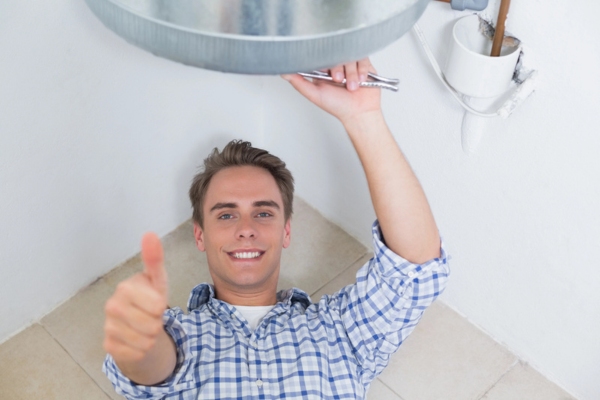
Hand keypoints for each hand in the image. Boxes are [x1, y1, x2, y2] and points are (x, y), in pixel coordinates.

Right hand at [103, 233, 168, 363]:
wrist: (138, 327)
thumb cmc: (149, 300)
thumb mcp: (157, 280)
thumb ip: (154, 259)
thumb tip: (149, 234)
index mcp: (125, 288)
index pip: (158, 305)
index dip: (162, 307)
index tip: (156, 302)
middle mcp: (111, 306)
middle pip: (152, 325)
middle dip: (158, 323)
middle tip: (151, 317)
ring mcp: (108, 327)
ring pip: (146, 341)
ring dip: (152, 338)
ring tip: (146, 328)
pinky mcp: (108, 346)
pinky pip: (137, 353)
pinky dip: (143, 350)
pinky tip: (137, 340)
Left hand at [282, 58, 381, 125]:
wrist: (359, 114)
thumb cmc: (338, 106)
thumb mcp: (315, 94)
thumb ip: (299, 83)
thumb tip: (283, 72)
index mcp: (324, 69)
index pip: (321, 55)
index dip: (324, 62)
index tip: (327, 73)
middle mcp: (337, 64)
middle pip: (337, 53)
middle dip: (338, 69)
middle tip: (338, 81)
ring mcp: (351, 64)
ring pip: (350, 56)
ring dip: (351, 73)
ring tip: (351, 87)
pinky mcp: (364, 64)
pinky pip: (363, 58)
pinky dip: (361, 70)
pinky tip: (360, 81)